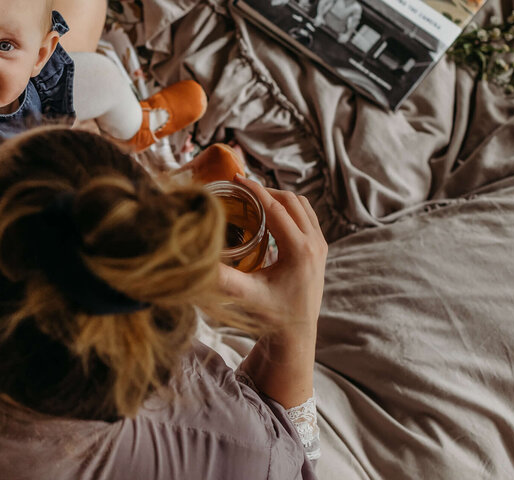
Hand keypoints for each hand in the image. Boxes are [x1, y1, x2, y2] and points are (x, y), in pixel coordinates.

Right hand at [217, 176, 326, 341]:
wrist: (296, 336)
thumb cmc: (271, 316)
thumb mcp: (245, 294)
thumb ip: (221, 277)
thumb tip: (193, 259)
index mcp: (300, 250)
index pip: (276, 208)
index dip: (254, 190)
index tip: (236, 178)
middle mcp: (315, 244)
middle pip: (291, 201)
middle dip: (265, 190)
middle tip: (240, 188)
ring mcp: (320, 246)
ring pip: (301, 205)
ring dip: (278, 197)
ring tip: (253, 198)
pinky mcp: (319, 250)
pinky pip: (307, 216)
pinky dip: (288, 208)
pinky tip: (269, 214)